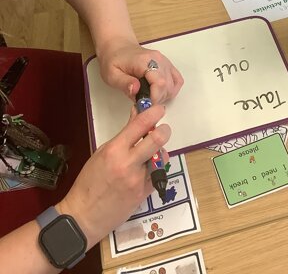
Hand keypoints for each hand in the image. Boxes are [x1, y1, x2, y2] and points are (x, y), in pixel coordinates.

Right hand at [57, 105, 169, 248]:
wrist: (84, 217)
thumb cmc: (89, 182)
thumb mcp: (102, 153)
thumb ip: (123, 135)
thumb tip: (137, 114)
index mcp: (115, 150)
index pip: (140, 125)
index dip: (153, 113)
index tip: (159, 109)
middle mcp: (128, 163)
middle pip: (157, 139)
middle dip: (164, 131)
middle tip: (163, 130)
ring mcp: (138, 180)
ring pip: (161, 158)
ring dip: (160, 152)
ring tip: (151, 154)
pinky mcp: (145, 193)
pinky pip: (158, 175)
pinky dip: (156, 169)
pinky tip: (147, 169)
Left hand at [97, 40, 183, 102]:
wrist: (118, 47)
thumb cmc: (114, 61)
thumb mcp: (111, 74)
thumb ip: (124, 83)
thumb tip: (136, 90)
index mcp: (144, 61)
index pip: (160, 83)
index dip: (154, 98)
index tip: (144, 105)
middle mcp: (158, 60)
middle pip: (168, 86)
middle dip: (157, 99)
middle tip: (143, 102)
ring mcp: (164, 62)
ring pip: (173, 85)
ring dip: (163, 96)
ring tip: (148, 97)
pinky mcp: (167, 65)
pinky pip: (177, 80)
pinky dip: (171, 90)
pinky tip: (159, 93)